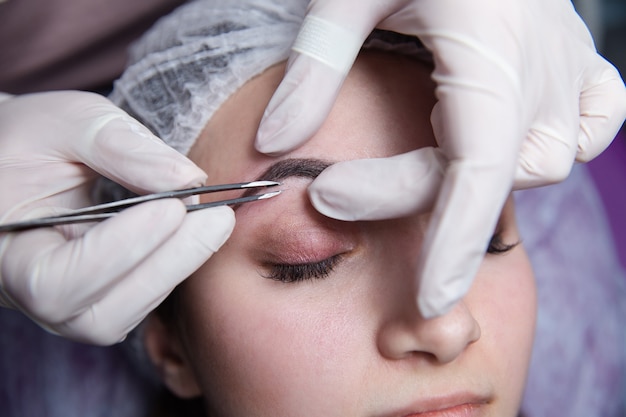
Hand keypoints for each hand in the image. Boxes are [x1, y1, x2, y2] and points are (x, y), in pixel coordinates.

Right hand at [0, 91, 234, 343]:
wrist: (16, 161)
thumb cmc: (31, 140)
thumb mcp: (67, 123)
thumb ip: (120, 145)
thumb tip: (190, 178)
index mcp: (5, 253)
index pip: (56, 281)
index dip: (118, 249)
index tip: (171, 206)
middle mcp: (30, 295)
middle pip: (99, 316)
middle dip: (165, 266)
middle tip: (217, 219)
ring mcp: (65, 305)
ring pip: (125, 316)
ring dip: (177, 269)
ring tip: (214, 223)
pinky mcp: (98, 298)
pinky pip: (139, 300)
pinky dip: (174, 268)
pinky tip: (199, 232)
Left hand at [255, 0, 625, 316]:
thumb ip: (312, 69)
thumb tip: (274, 145)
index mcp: (491, 47)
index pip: (478, 171)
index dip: (454, 243)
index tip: (427, 298)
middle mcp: (541, 67)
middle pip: (489, 174)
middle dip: (410, 196)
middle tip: (333, 191)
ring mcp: (569, 66)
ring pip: (539, 163)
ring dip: (470, 181)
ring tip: (406, 160)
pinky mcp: (579, 63)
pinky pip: (589, 127)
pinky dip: (551, 151)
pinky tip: (510, 146)